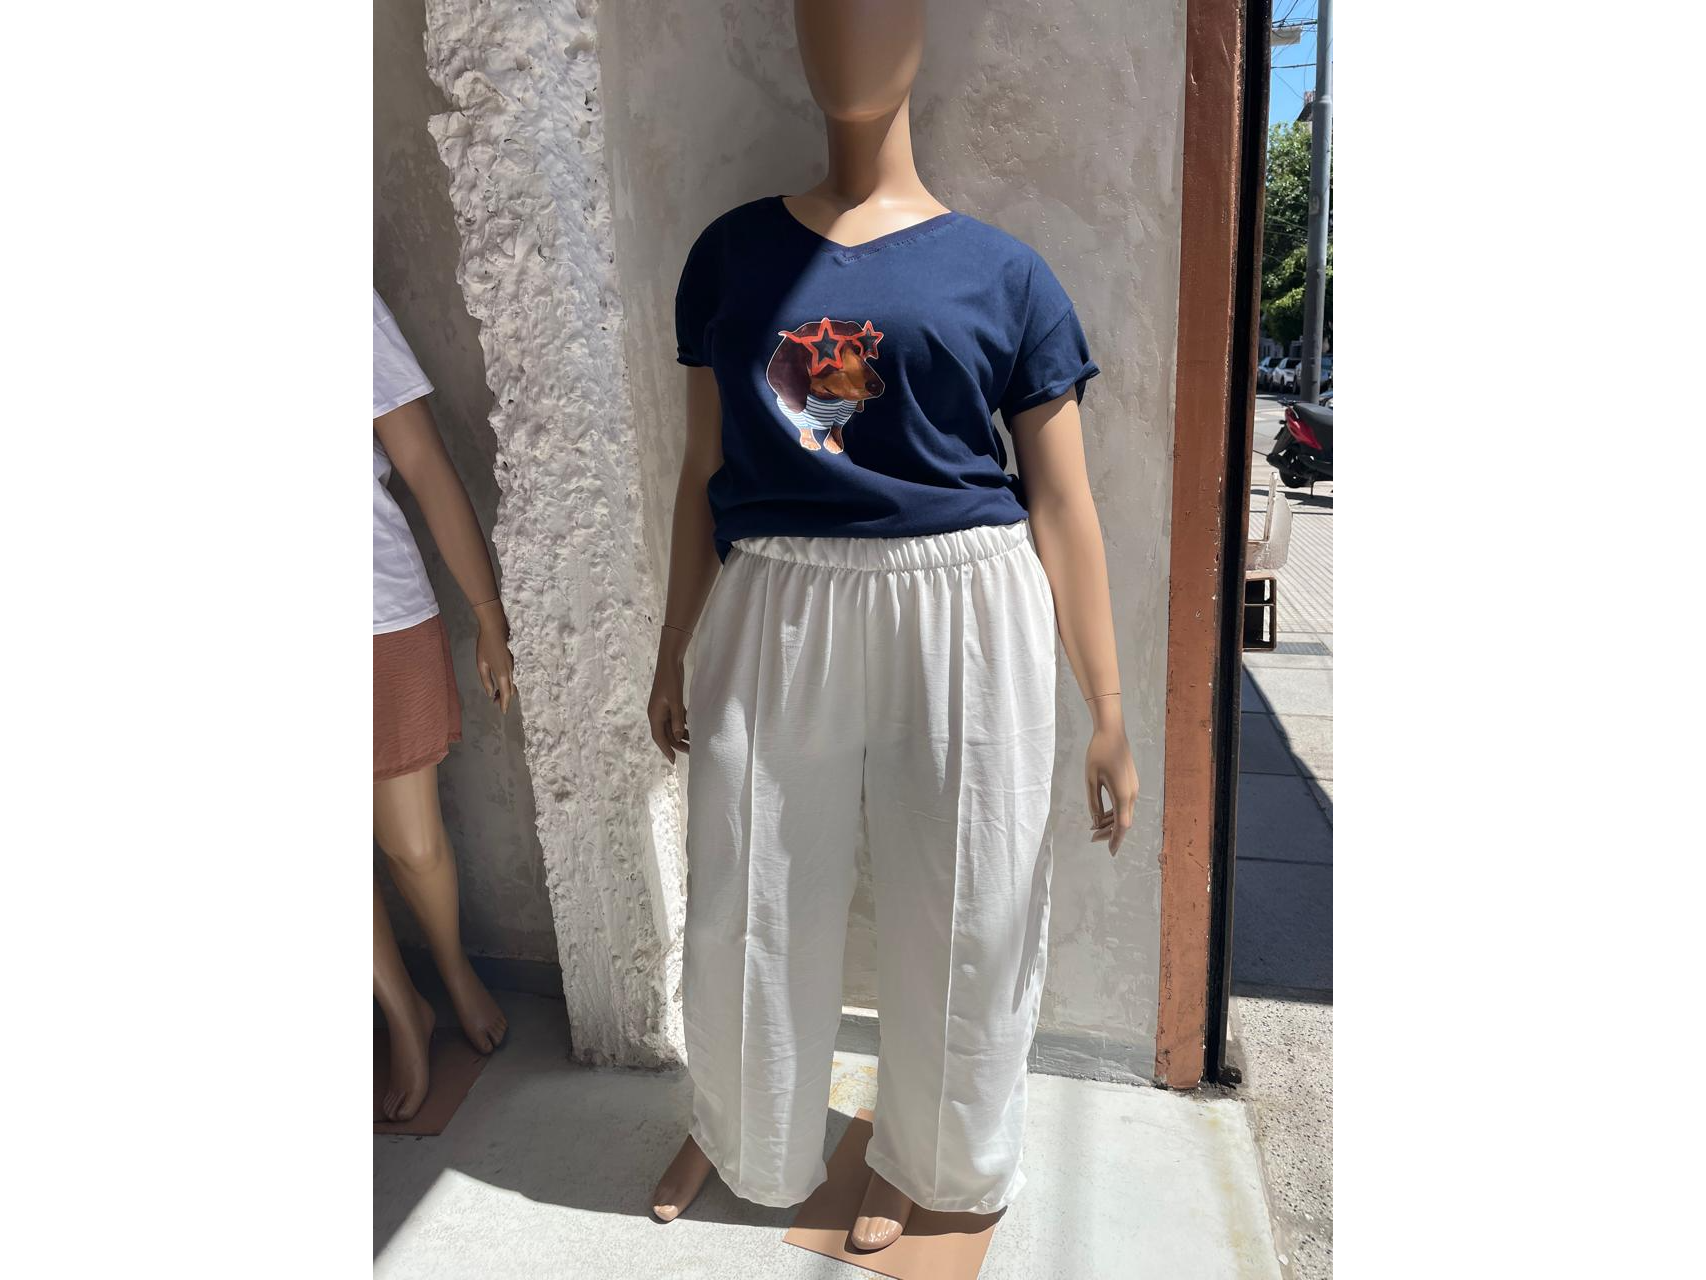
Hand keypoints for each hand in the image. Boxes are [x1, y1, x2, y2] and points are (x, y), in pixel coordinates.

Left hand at [474, 602, 515, 714]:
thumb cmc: (485, 645)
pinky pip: (512, 677)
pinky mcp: (513, 661)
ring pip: (512, 683)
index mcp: (503, 674)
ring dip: (505, 690)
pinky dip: (507, 683)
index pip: (506, 694)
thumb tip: (489, 692)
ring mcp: (514, 666)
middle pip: (511, 690)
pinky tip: (500, 682)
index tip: (503, 712)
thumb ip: (486, 679)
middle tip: (494, 701)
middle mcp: (511, 672)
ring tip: (494, 693)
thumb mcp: (481, 664)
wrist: (495, 627)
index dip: (504, 704)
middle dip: (504, 698)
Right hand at [648, 629, 691, 763]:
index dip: (666, 750)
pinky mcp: (670, 702)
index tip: (673, 761)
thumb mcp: (675, 700)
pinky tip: (693, 728)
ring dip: (681, 734)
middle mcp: (657, 713)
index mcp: (655, 714)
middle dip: (677, 744)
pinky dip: (683, 724)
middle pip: (666, 734)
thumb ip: (677, 719)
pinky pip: (676, 718)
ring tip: (694, 742)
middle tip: (691, 752)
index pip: (659, 737)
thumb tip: (679, 737)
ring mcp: (664, 708)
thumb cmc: (670, 680)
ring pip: (672, 726)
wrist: (669, 661)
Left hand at [1085, 708, 1138, 856]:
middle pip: (1123, 822)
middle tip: (1092, 838)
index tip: (1111, 853)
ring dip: (1111, 822)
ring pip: (1124, 813)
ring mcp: (1133, 788)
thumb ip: (1094, 802)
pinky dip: (1114, 812)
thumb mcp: (1090, 780)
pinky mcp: (1131, 783)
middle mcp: (1132, 794)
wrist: (1112, 732)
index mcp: (1122, 795)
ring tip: (1094, 828)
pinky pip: (1124, 804)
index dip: (1116, 840)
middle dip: (1109, 832)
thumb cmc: (1098, 753)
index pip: (1122, 825)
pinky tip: (1101, 814)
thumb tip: (1096, 822)